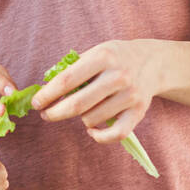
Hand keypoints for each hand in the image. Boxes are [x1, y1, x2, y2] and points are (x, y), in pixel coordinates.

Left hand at [29, 40, 159, 142]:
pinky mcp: (139, 112)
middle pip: (77, 104)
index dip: (47, 95)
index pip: (67, 80)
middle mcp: (118, 76)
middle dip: (55, 113)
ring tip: (80, 110)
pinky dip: (99, 137)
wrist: (153, 62)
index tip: (36, 103)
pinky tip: (91, 130)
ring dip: (79, 118)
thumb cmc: (115, 58)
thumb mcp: (94, 52)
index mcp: (103, 57)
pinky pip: (115, 134)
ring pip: (91, 119)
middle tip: (45, 115)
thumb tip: (45, 89)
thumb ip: (71, 68)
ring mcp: (130, 96)